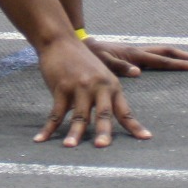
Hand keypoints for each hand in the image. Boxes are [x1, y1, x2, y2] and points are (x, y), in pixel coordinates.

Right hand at [32, 37, 147, 147]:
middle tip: (102, 146)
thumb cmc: (81, 61)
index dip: (134, 126)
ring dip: (74, 133)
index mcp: (111, 86)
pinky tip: (41, 139)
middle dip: (103, 131)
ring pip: (78, 115)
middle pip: (103, 113)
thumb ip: (103, 97)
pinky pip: (56, 112)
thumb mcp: (100, 76)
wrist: (61, 41)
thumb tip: (99, 122)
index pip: (124, 111)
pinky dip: (48, 128)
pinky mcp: (62, 87)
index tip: (146, 138)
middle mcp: (98, 87)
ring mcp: (80, 86)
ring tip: (70, 147)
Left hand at [85, 38, 187, 77]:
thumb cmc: (89, 56)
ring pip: (165, 52)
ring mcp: (138, 52)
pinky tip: (175, 64)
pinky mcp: (134, 56)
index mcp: (135, 54)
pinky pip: (157, 56)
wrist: (81, 45)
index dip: (180, 64)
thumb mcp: (101, 62)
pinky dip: (170, 59)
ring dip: (182, 56)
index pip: (162, 60)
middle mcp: (139, 51)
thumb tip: (138, 72)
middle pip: (169, 52)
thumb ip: (117, 67)